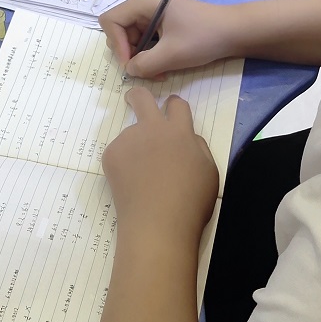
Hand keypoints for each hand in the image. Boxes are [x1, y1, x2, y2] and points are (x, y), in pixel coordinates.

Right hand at [100, 0, 237, 80]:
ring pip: (132, 38)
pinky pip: (146, 39)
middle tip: (147, 70)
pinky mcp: (163, 22)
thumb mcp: (171, 55)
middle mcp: (145, 4)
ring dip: (141, 58)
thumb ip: (144, 65)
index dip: (116, 44)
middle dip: (129, 53)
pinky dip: (150, 55)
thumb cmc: (203, 38)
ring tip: (159, 71)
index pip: (110, 21)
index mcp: (144, 2)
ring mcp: (154, 13)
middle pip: (119, 30)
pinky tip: (164, 65)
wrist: (234, 31)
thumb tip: (130, 70)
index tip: (132, 63)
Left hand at [102, 87, 218, 241]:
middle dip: (138, 96)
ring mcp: (128, 140)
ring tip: (143, 178)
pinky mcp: (111, 155)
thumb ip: (198, 147)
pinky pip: (119, 152)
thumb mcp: (210, 172)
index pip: (177, 104)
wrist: (157, 225)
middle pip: (142, 98)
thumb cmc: (190, 203)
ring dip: (136, 147)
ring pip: (131, 135)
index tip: (171, 110)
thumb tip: (187, 137)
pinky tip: (131, 185)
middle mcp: (152, 128)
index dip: (175, 106)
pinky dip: (124, 164)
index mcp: (180, 132)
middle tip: (135, 102)